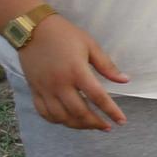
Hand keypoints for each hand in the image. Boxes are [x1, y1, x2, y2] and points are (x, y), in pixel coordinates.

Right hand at [17, 15, 128, 130]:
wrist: (31, 29)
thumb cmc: (64, 34)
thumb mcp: (90, 45)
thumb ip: (107, 66)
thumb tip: (125, 80)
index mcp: (77, 71)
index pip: (97, 97)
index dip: (111, 111)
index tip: (121, 121)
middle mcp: (60, 84)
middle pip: (79, 113)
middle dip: (95, 123)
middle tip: (106, 127)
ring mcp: (45, 89)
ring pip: (61, 117)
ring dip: (78, 125)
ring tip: (90, 125)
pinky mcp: (34, 90)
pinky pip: (45, 113)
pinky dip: (57, 121)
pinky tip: (68, 120)